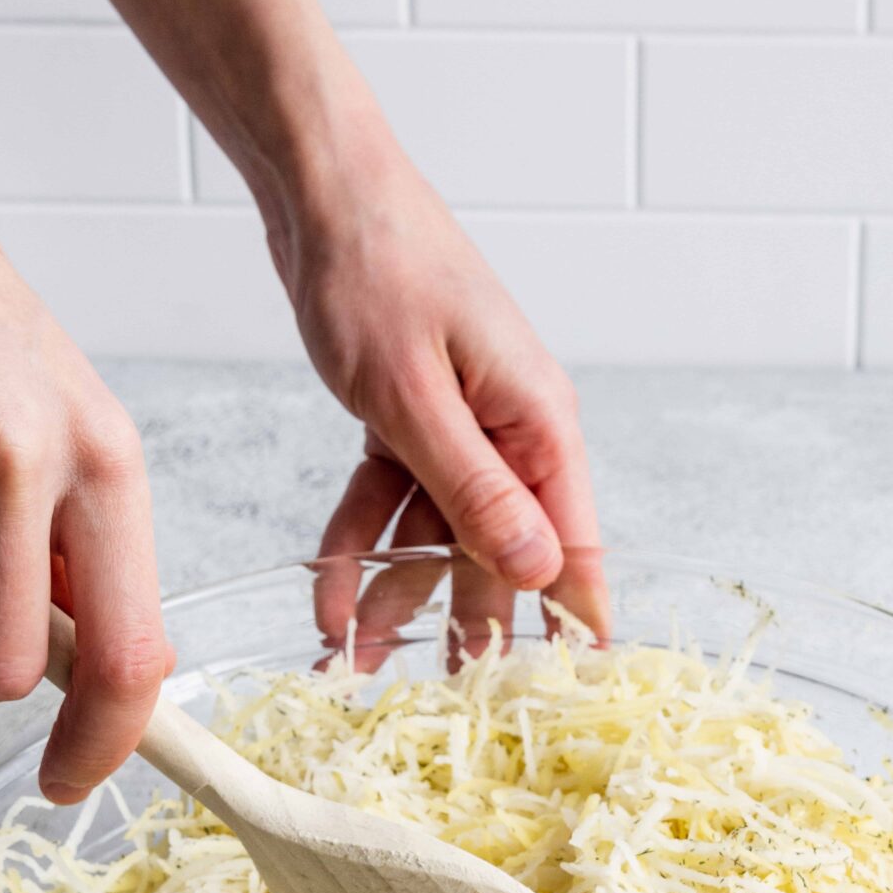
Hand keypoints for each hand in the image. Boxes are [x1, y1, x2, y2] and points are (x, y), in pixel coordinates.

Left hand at [262, 101, 606, 662]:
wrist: (319, 189)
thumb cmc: (375, 272)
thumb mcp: (415, 400)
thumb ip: (475, 493)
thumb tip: (540, 574)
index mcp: (539, 425)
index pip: (573, 547)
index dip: (571, 624)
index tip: (566, 697)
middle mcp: (513, 430)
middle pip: (500, 552)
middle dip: (461, 625)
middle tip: (434, 703)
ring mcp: (464, 424)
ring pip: (437, 533)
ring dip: (393, 592)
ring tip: (348, 660)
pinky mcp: (414, 416)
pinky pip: (393, 497)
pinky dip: (358, 541)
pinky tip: (326, 593)